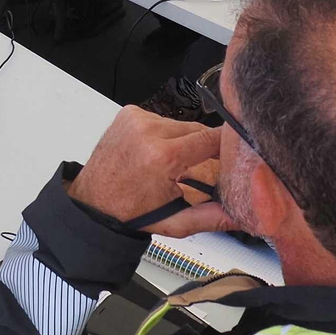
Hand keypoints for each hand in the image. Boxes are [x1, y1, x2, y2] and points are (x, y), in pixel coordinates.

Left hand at [69, 107, 230, 238]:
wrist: (94, 202)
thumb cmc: (129, 211)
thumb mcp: (175, 221)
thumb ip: (213, 217)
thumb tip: (242, 215)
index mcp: (162, 156)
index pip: (211, 138)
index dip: (227, 145)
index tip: (237, 151)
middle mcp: (148, 131)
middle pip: (197, 130)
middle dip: (202, 148)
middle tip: (195, 169)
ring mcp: (136, 119)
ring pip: (179, 124)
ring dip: (182, 140)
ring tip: (169, 163)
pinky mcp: (129, 113)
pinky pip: (161, 119)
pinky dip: (164, 134)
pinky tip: (153, 151)